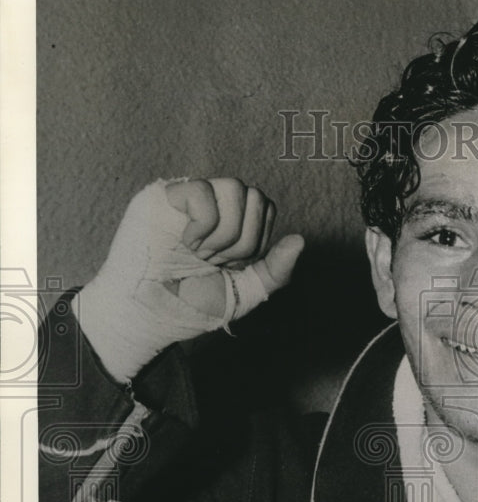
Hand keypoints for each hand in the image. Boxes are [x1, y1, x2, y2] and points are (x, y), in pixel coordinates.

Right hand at [75, 178, 303, 381]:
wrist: (152, 315)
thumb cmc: (193, 303)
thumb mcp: (246, 291)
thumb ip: (275, 271)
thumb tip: (300, 240)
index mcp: (233, 221)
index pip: (265, 206)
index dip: (259, 238)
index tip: (233, 265)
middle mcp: (213, 204)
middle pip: (255, 195)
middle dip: (245, 239)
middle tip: (216, 261)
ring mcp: (189, 197)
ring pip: (234, 186)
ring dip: (225, 232)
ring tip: (201, 253)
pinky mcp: (164, 196)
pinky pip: (202, 190)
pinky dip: (203, 226)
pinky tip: (185, 244)